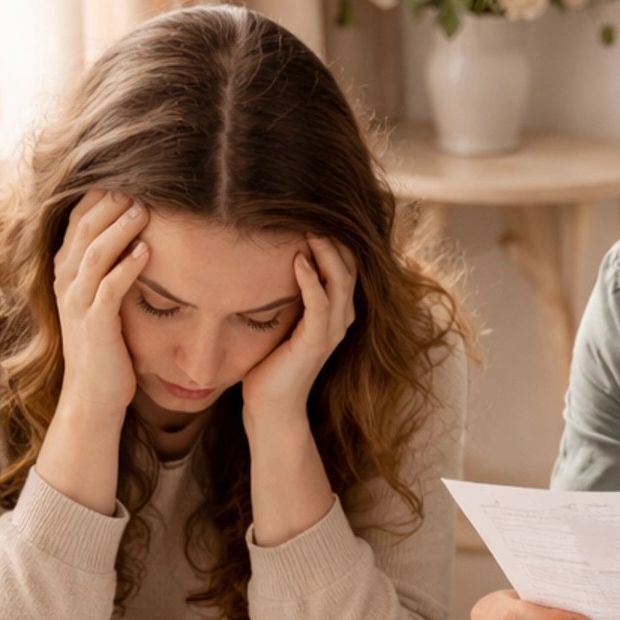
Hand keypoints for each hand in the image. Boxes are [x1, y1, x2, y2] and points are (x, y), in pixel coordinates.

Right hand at [52, 190, 146, 430]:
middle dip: (110, 203)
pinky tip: (147, 251)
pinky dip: (127, 267)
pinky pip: (109, 288)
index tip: (126, 174)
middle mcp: (66, 283)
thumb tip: (136, 235)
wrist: (93, 396)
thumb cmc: (105, 347)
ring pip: (94, 253)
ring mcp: (77, 304)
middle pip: (83, 228)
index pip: (76, 220)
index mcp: (66, 272)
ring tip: (144, 209)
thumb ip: (107, 268)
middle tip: (139, 182)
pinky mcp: (95, 326)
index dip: (98, 195)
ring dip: (120, 228)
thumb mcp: (100, 301)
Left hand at [242, 236, 356, 431]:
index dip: (336, 242)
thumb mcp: (281, 321)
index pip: (347, 267)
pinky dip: (311, 280)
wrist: (271, 406)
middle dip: (335, 240)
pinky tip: (298, 261)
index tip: (313, 217)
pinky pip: (320, 304)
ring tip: (310, 230)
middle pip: (350, 268)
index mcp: (335, 314)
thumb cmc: (271, 364)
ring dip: (326, 254)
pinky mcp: (316, 343)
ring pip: (341, 282)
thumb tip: (269, 259)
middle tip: (313, 214)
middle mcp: (340, 320)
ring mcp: (331, 332)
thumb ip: (286, 294)